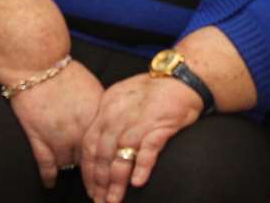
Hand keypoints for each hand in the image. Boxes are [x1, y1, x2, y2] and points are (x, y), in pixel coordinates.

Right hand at [8, 62, 103, 186]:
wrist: (38, 65)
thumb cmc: (65, 72)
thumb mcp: (94, 88)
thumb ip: (101, 109)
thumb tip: (108, 122)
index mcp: (97, 117)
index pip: (107, 145)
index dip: (107, 157)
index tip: (109, 167)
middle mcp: (81, 130)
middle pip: (90, 159)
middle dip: (93, 169)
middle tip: (95, 181)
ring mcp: (59, 137)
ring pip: (69, 164)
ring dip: (71, 170)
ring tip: (73, 177)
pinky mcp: (39, 139)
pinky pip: (46, 165)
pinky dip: (48, 177)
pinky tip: (50, 185)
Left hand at [81, 75, 202, 202]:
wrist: (181, 78)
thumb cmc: (151, 90)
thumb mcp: (121, 98)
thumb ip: (107, 119)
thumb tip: (97, 147)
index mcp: (106, 109)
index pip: (89, 144)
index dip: (88, 170)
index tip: (90, 189)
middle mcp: (118, 115)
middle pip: (102, 154)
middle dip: (99, 182)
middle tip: (99, 201)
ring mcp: (139, 121)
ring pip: (121, 155)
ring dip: (116, 181)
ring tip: (114, 199)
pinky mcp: (160, 125)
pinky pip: (148, 148)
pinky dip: (142, 166)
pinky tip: (137, 182)